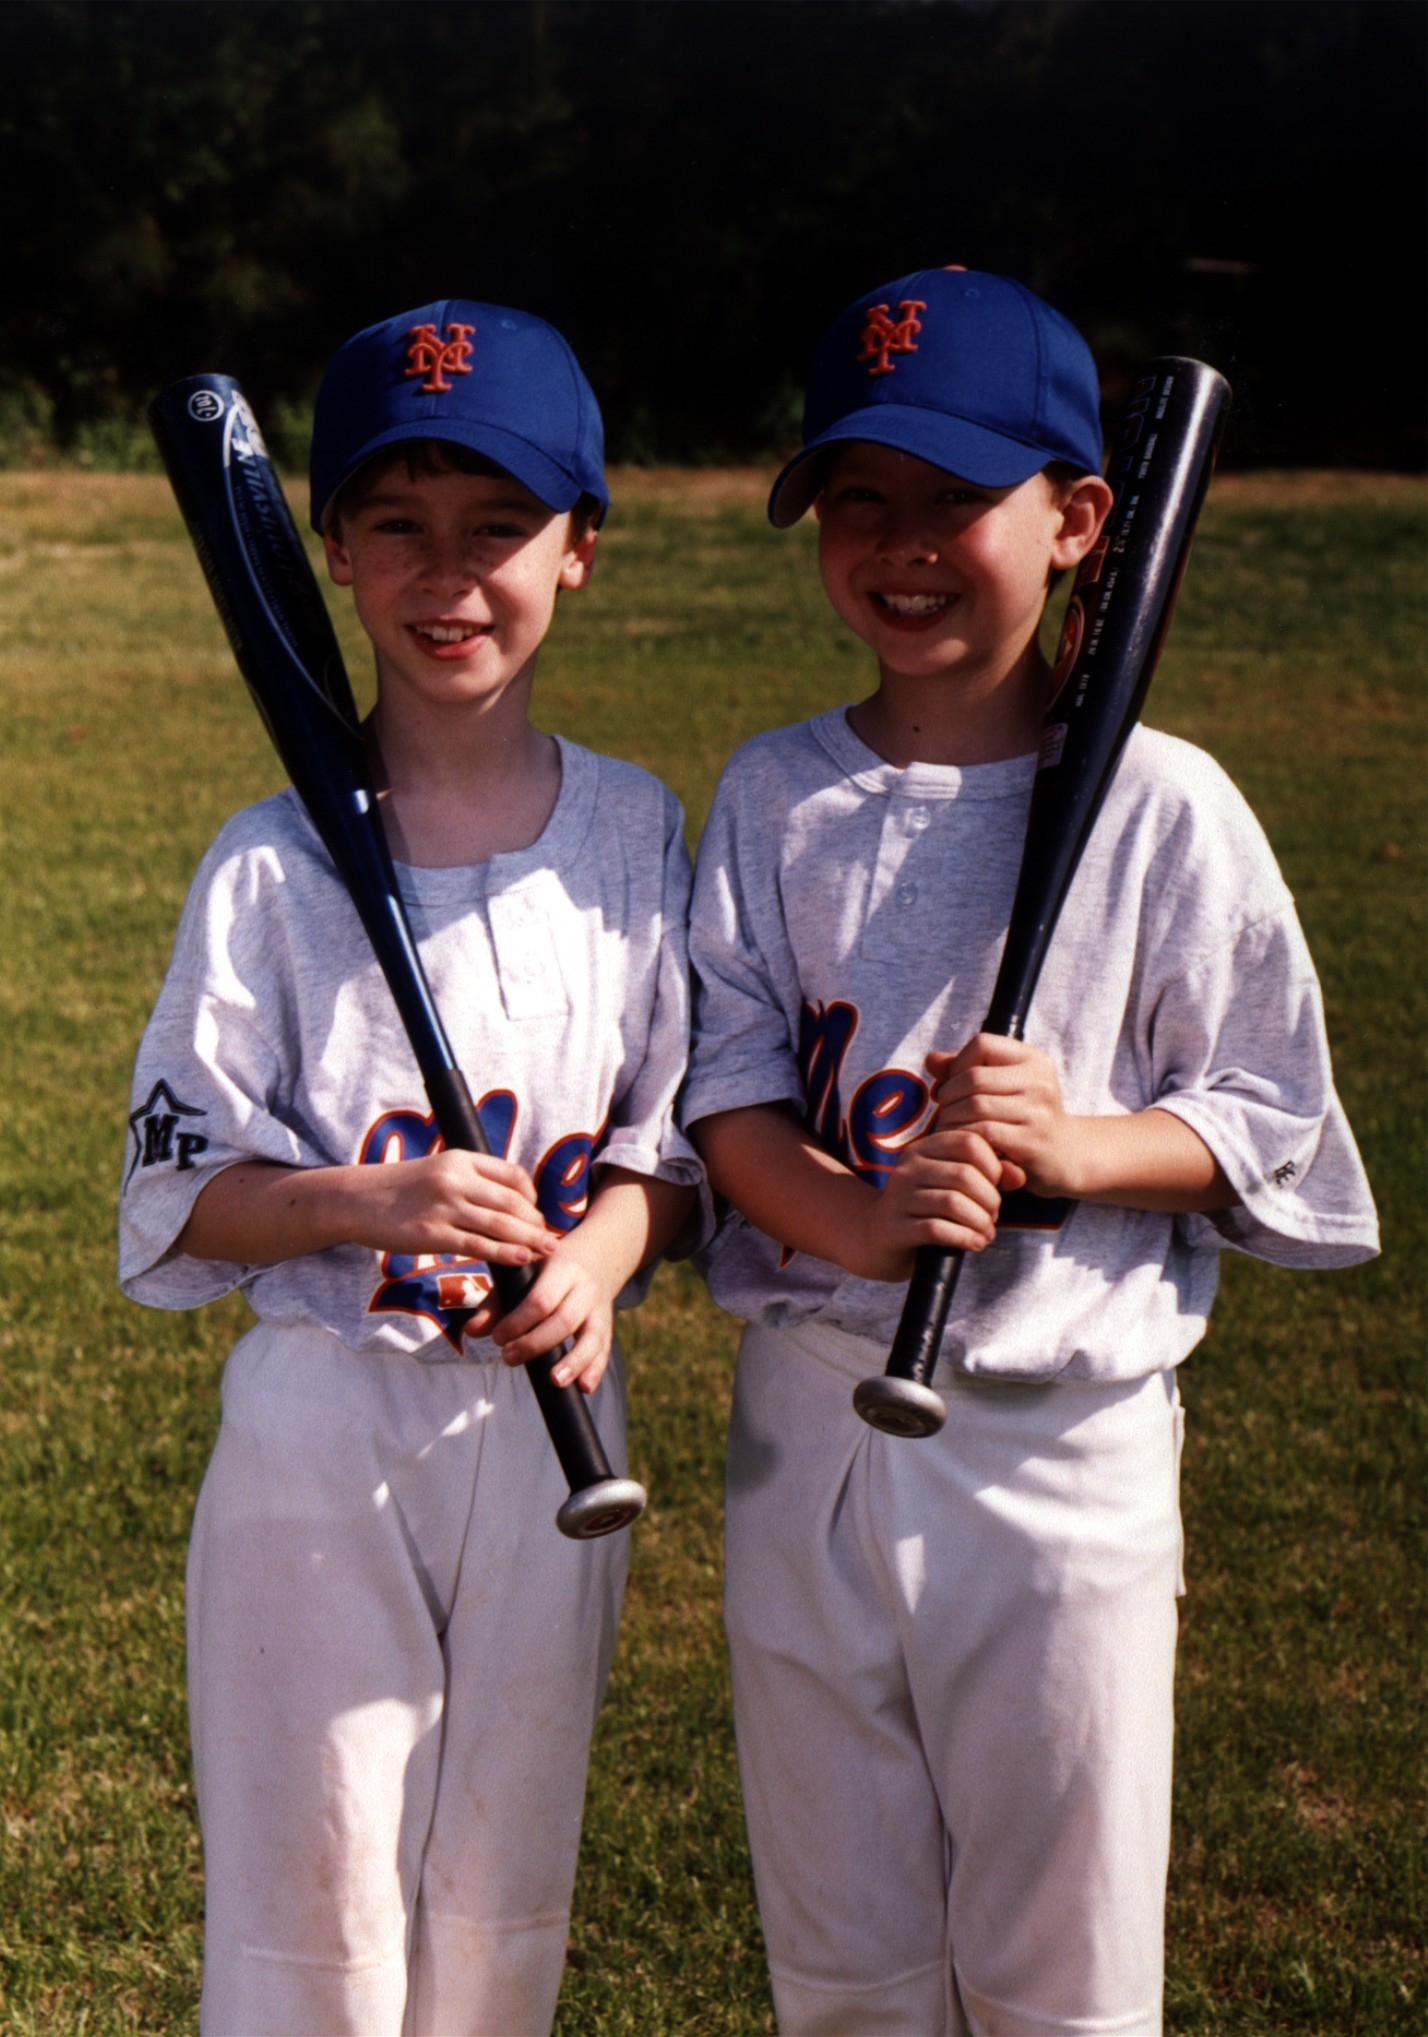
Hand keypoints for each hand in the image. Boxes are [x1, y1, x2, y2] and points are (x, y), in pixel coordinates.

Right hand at [346, 1149, 559, 1263]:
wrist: (357, 1200)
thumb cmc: (400, 1189)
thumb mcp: (438, 1170)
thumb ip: (470, 1180)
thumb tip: (505, 1198)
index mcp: (461, 1160)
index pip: (511, 1174)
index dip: (531, 1195)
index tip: (536, 1212)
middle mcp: (455, 1179)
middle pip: (511, 1201)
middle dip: (535, 1222)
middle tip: (549, 1238)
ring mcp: (443, 1206)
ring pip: (499, 1223)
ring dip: (528, 1239)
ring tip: (546, 1250)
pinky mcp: (431, 1234)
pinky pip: (476, 1244)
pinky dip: (504, 1252)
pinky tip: (520, 1259)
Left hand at [491, 1249, 615, 1394]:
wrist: (596, 1255)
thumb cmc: (547, 1267)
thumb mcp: (523, 1272)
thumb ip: (496, 1301)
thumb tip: (472, 1331)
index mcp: (562, 1270)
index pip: (541, 1299)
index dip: (518, 1322)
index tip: (497, 1338)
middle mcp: (585, 1289)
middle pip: (565, 1320)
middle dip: (536, 1344)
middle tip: (509, 1359)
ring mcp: (599, 1309)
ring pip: (592, 1337)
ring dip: (574, 1361)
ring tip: (554, 1381)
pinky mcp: (606, 1327)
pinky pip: (604, 1350)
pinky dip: (595, 1370)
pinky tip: (584, 1388)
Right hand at [848, 1127, 1002, 1283]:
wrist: (875, 1239)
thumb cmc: (925, 1209)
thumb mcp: (955, 1187)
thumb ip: (988, 1177)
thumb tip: (1018, 1175)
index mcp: (924, 1148)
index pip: (969, 1142)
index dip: (993, 1165)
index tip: (996, 1188)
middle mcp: (908, 1168)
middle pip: (965, 1175)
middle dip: (989, 1200)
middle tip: (992, 1217)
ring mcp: (898, 1197)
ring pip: (953, 1203)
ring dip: (979, 1222)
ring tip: (985, 1233)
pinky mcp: (894, 1227)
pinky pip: (937, 1229)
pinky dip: (964, 1238)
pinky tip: (974, 1244)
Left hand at [926, 1035, 1075, 1197]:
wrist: (1067, 1157)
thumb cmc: (1026, 1118)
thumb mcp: (1004, 1087)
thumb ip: (967, 1070)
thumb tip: (930, 1059)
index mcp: (1034, 1060)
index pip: (982, 1044)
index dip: (958, 1064)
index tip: (954, 1087)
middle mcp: (1040, 1081)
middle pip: (974, 1078)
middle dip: (949, 1096)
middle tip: (944, 1114)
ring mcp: (1038, 1112)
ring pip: (975, 1106)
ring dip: (952, 1119)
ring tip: (948, 1129)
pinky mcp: (1032, 1142)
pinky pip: (984, 1134)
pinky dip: (965, 1138)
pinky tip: (963, 1145)